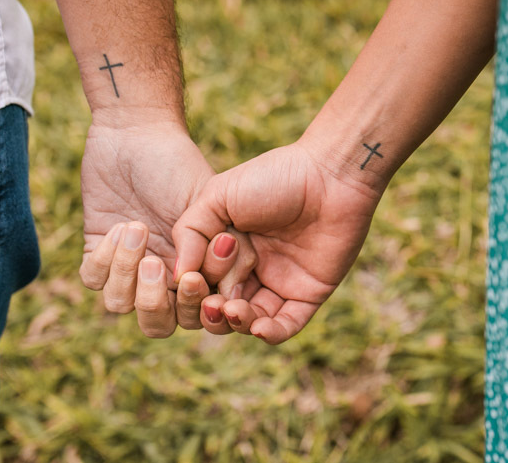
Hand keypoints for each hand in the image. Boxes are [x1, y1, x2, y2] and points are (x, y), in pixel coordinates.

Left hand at [77, 112, 255, 335]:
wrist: (135, 135)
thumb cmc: (179, 166)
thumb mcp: (208, 206)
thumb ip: (221, 247)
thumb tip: (223, 292)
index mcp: (199, 268)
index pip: (201, 315)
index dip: (197, 309)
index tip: (192, 279)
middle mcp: (166, 275)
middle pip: (159, 323)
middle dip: (156, 302)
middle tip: (158, 264)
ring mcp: (130, 267)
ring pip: (122, 305)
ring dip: (126, 272)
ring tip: (136, 230)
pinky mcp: (98, 254)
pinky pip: (94, 281)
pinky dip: (104, 259)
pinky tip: (120, 226)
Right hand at [172, 141, 382, 343]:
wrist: (330, 174)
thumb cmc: (275, 177)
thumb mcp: (218, 196)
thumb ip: (190, 232)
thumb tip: (177, 277)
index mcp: (227, 246)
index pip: (201, 282)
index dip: (194, 286)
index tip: (194, 276)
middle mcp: (252, 267)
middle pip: (219, 307)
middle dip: (211, 308)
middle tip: (214, 297)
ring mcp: (281, 281)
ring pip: (250, 321)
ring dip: (236, 323)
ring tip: (232, 308)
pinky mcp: (310, 292)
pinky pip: (288, 325)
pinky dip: (271, 333)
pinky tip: (258, 327)